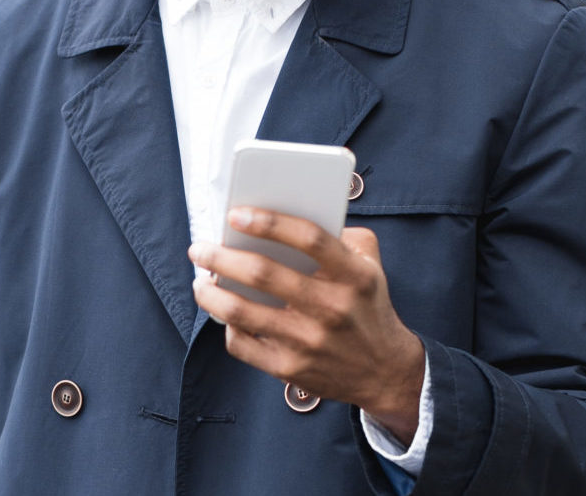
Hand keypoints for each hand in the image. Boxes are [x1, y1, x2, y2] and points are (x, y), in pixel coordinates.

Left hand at [189, 207, 426, 439]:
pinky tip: (224, 313)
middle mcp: (331, 308)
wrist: (384, 372)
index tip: (236, 214)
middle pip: (263, 274)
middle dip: (221, 256)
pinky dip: (226, 326)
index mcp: (354, 276)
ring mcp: (308, 342)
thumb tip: (292, 218)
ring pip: (241, 312)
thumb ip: (344, 236)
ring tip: (200, 281)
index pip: (309, 238)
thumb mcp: (372, 266)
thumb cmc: (368, 308)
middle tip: (200, 248)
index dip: (269, 222)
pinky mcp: (290, 369)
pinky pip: (241, 344)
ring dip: (210, 292)